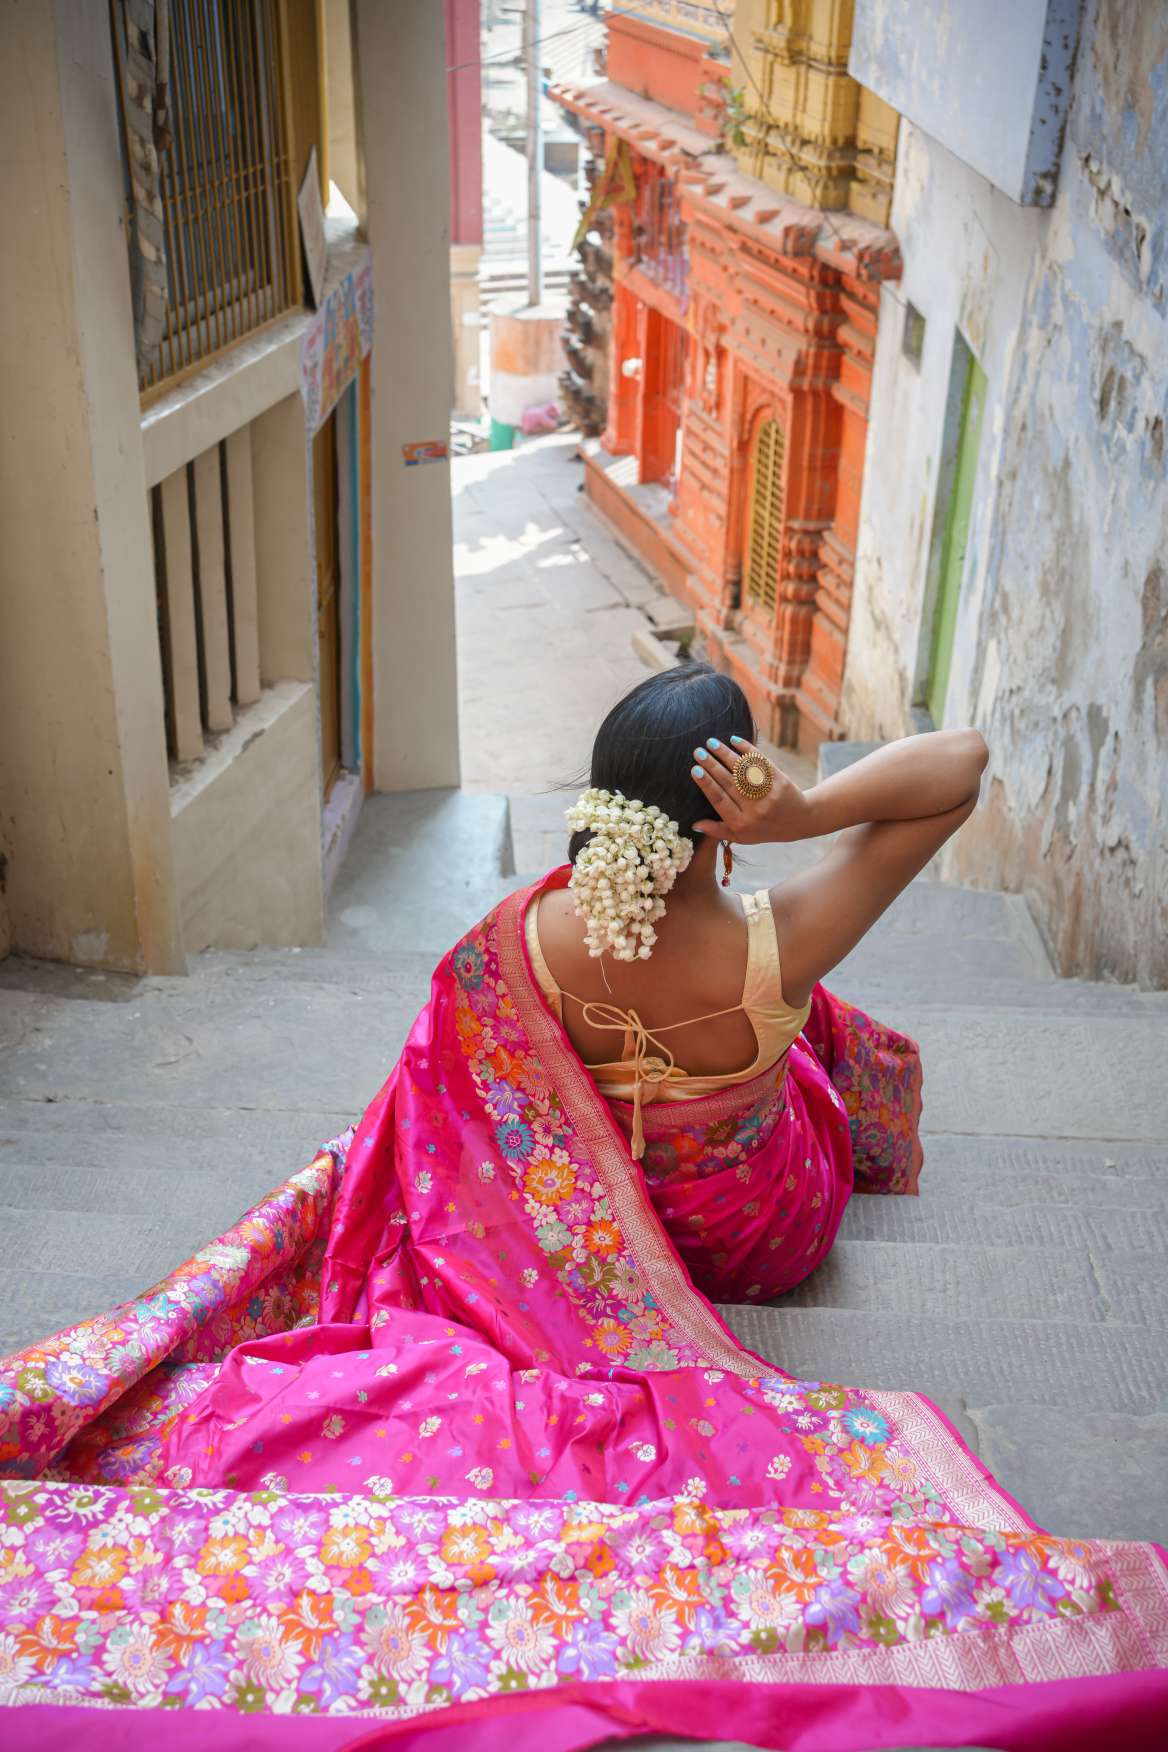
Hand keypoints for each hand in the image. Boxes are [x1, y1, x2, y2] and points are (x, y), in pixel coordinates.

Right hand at [690, 737, 809, 843]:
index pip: (720, 800)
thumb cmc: (764, 829)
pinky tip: (734, 740)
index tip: (695, 769)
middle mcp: (755, 810)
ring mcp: (769, 794)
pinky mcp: (780, 780)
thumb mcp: (741, 837)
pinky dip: (747, 750)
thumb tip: (694, 824)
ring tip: (711, 742)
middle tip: (698, 751)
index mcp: (742, 824)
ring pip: (743, 770)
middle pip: (729, 783)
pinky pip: (761, 762)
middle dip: (712, 765)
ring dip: (726, 754)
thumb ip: (718, 831)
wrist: (798, 821)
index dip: (707, 784)